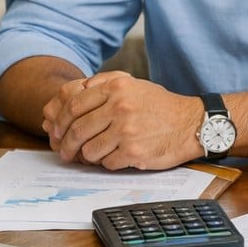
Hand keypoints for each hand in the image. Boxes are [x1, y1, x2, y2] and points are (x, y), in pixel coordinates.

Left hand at [42, 73, 202, 169]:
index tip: (56, 131)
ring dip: (85, 156)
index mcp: (116, 88)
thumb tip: (74, 91)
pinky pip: (107, 163)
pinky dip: (105, 163)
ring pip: (89, 150)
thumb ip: (103, 82)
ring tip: (89, 156)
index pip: (74, 105)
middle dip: (66, 144)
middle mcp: (120, 107)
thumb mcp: (133, 84)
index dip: (60, 121)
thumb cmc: (159, 106)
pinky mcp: (135, 152)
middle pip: (78, 129)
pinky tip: (112, 159)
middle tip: (64, 151)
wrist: (190, 124)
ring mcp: (127, 130)